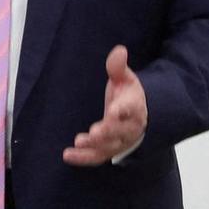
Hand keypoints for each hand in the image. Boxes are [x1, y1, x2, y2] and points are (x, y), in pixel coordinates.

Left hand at [63, 45, 146, 165]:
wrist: (140, 116)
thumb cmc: (128, 94)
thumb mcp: (125, 78)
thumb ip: (118, 67)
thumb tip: (119, 50)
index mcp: (134, 107)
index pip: (130, 109)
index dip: (122, 111)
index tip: (113, 111)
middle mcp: (129, 127)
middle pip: (120, 132)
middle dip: (107, 133)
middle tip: (94, 133)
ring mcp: (119, 141)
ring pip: (109, 147)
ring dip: (94, 147)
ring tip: (79, 142)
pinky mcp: (108, 150)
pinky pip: (97, 157)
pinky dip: (84, 158)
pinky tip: (68, 155)